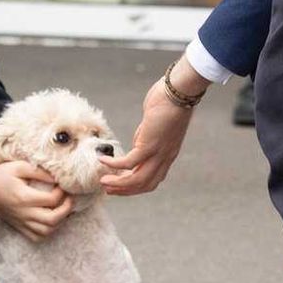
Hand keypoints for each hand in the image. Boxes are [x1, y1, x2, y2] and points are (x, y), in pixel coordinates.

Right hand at [0, 161, 72, 241]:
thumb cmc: (0, 175)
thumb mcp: (18, 166)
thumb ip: (39, 172)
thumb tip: (56, 178)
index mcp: (24, 197)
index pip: (51, 200)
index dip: (62, 192)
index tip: (62, 185)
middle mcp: (24, 213)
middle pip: (52, 220)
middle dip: (66, 209)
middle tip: (69, 198)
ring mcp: (21, 222)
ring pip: (46, 231)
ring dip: (59, 222)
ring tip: (62, 209)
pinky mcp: (19, 227)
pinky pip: (36, 237)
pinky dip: (47, 231)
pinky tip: (50, 220)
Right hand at [100, 60, 206, 195]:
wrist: (179, 92)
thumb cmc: (169, 103)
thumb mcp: (156, 127)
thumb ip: (146, 137)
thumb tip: (136, 144)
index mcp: (167, 155)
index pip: (152, 180)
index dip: (135, 187)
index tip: (120, 187)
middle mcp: (164, 158)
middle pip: (144, 185)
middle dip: (124, 190)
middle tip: (108, 189)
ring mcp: (158, 153)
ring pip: (137, 179)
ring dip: (118, 184)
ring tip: (104, 182)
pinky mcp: (149, 144)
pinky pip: (129, 161)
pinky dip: (115, 165)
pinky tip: (103, 161)